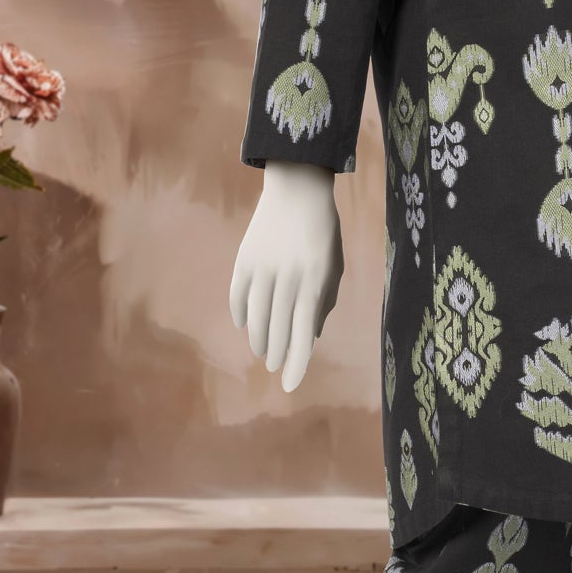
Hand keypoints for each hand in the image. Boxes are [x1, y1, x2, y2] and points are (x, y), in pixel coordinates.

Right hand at [229, 161, 343, 391]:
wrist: (298, 187)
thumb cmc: (323, 231)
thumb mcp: (334, 265)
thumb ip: (323, 301)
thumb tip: (309, 336)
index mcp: (314, 281)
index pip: (302, 333)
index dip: (296, 363)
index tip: (289, 384)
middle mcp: (287, 278)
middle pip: (277, 329)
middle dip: (276, 355)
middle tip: (275, 367)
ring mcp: (263, 268)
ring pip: (255, 317)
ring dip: (258, 339)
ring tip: (262, 351)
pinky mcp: (244, 259)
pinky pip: (237, 295)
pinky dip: (239, 314)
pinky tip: (243, 324)